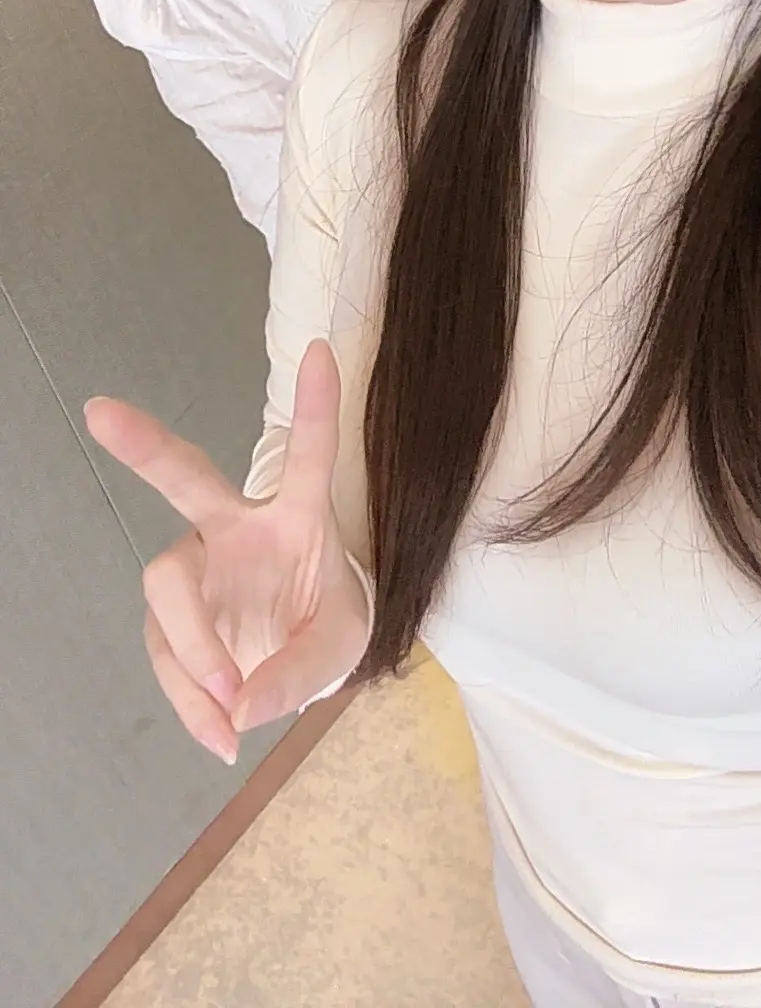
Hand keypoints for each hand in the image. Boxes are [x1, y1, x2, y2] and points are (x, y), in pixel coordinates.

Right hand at [84, 342, 369, 760]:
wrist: (299, 663)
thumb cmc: (326, 625)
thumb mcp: (339, 647)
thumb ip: (299, 671)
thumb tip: (243, 702)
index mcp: (297, 516)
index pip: (310, 454)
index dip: (318, 405)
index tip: (322, 350)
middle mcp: (236, 528)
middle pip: (188, 480)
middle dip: (146, 446)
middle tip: (101, 413)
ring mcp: (197, 570)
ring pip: (169, 588)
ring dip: (195, 646)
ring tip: (231, 700)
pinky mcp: (172, 619)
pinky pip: (169, 657)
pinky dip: (194, 701)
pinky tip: (220, 730)